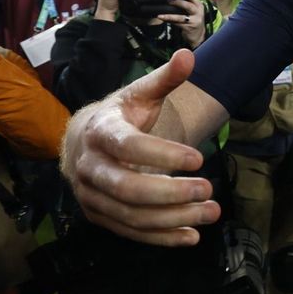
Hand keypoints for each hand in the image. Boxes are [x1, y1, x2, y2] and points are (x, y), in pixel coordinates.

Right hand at [62, 49, 217, 245]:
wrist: (81, 142)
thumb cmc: (120, 117)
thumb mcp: (139, 95)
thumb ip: (165, 79)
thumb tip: (188, 56)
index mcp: (100, 132)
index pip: (129, 146)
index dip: (163, 154)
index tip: (199, 158)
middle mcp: (90, 167)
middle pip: (127, 188)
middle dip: (170, 193)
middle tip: (209, 190)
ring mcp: (92, 196)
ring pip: (131, 215)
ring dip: (173, 219)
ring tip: (211, 212)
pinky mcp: (100, 217)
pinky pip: (131, 233)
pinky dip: (162, 238)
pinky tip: (191, 236)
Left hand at [157, 0, 206, 48]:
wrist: (198, 36)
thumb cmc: (194, 20)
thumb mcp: (195, 10)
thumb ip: (189, 2)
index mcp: (199, 5)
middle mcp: (198, 12)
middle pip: (188, 5)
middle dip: (177, 2)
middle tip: (168, 1)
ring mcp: (194, 21)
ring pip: (180, 17)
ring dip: (169, 16)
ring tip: (161, 15)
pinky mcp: (189, 28)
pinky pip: (177, 24)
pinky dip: (170, 22)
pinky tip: (164, 20)